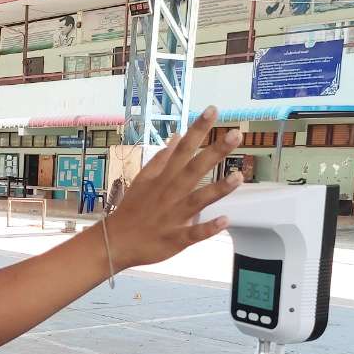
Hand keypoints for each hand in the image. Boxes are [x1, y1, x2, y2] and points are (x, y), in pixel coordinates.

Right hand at [103, 107, 241, 270]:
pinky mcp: (175, 239)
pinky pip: (193, 233)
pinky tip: (225, 221)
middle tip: (236, 135)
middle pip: (195, 170)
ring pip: (198, 200)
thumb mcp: (143, 179)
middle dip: (215, 152)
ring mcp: (173, 217)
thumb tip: (178, 136)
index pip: (183, 149)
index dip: (197, 130)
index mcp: (163, 178)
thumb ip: (162, 158)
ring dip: (218, 189)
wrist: (115, 242)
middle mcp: (170, 194)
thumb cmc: (132, 209)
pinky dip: (208, 228)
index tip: (213, 110)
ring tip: (238, 177)